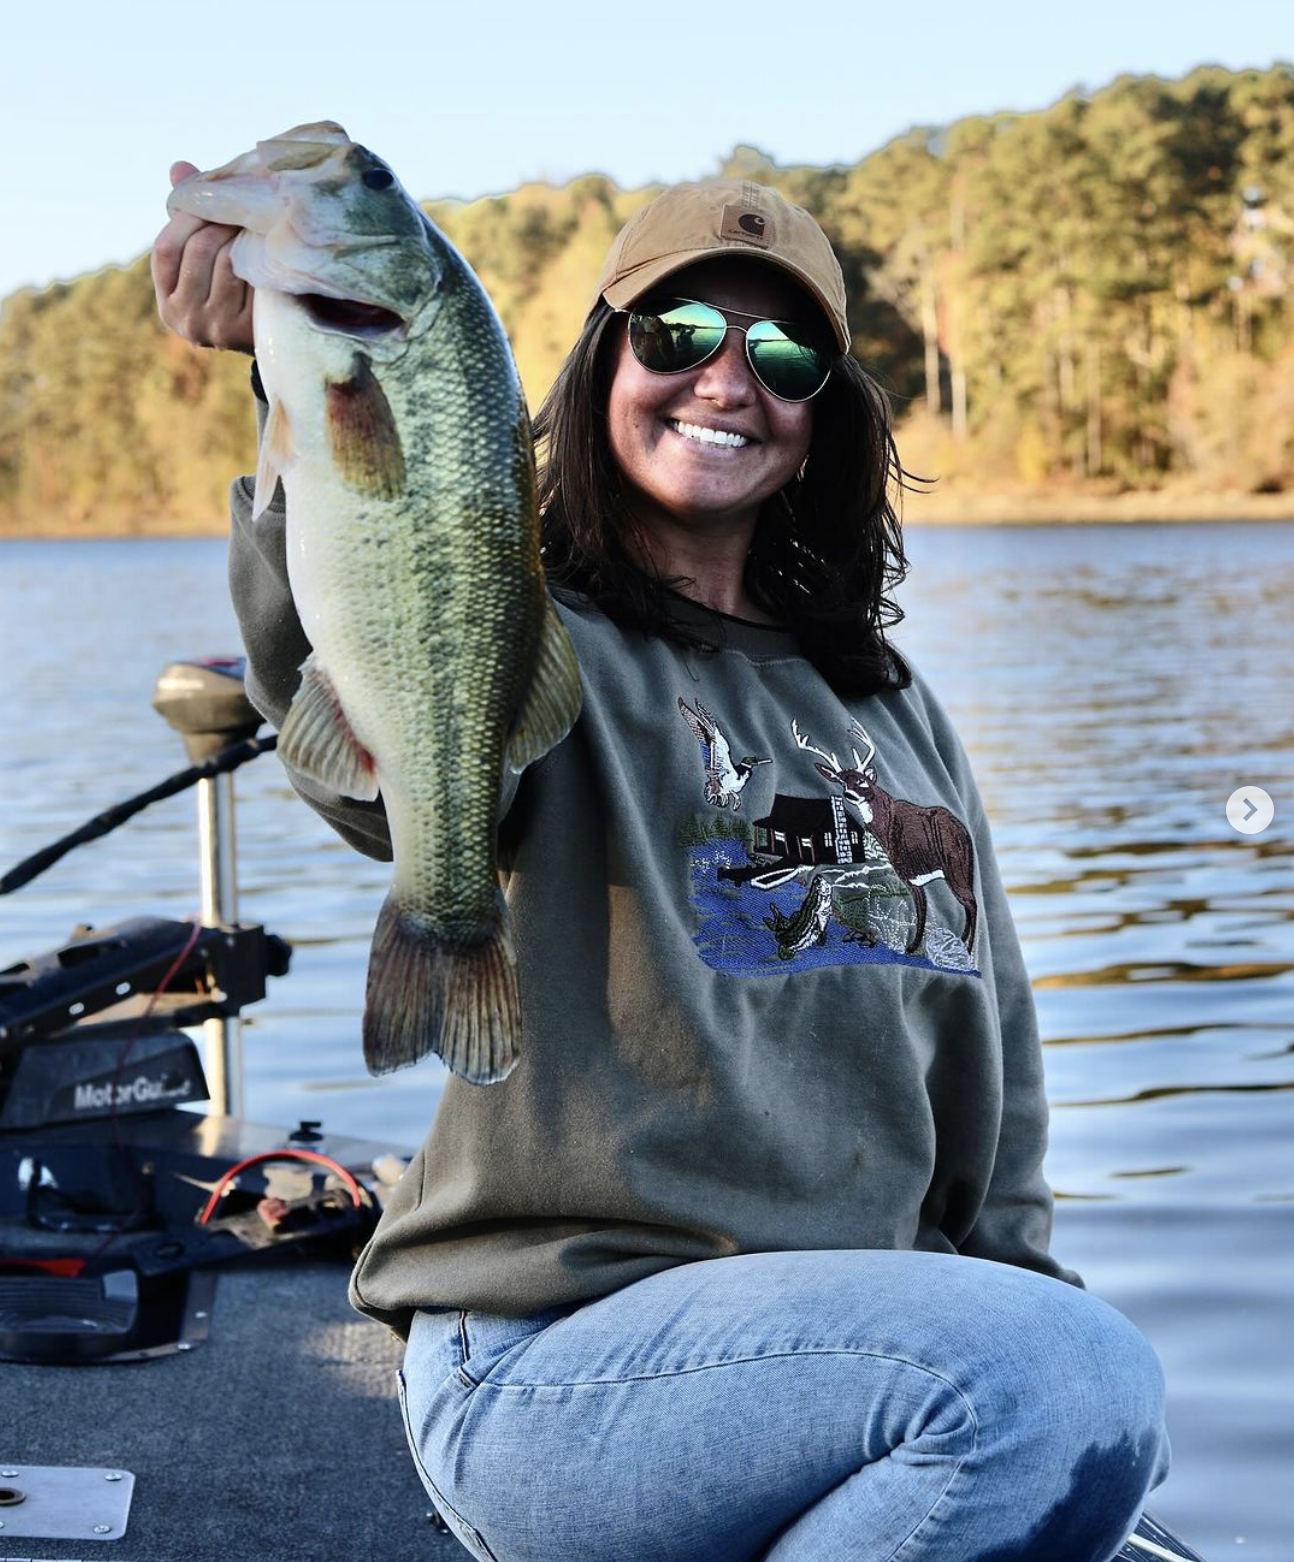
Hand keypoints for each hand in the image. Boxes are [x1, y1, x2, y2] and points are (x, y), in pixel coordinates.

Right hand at [151, 161, 254, 352]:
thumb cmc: (236, 289)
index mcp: (167, 301)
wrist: (274, 339)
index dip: (186, 219)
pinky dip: (256, 256)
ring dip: (241, 235)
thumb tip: (178, 167)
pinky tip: (265, 247)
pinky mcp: (242, 330)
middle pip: (197, 249)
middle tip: (240, 207)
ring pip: (224, 259)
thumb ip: (191, 218)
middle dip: (219, 221)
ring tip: (253, 223)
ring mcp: (214, 327)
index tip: (209, 203)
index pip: (165, 248)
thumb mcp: (208, 259)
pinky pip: (247, 277)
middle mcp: (184, 319)